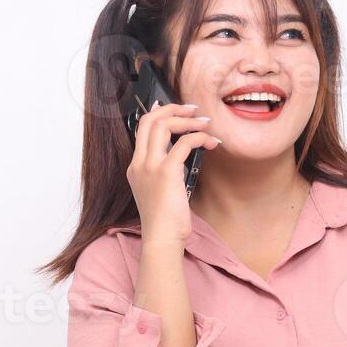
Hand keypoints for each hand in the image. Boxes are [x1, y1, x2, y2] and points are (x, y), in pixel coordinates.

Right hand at [127, 101, 220, 245]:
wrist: (162, 238)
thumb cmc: (166, 221)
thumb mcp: (160, 191)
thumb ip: (165, 171)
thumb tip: (181, 154)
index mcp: (136, 167)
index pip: (142, 128)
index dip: (160, 113)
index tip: (178, 110)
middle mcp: (139, 163)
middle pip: (149, 120)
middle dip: (173, 108)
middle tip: (194, 109)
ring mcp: (150, 167)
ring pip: (163, 125)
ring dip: (188, 120)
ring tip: (205, 124)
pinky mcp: (166, 172)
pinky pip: (184, 143)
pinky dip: (199, 138)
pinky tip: (211, 143)